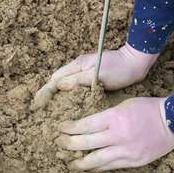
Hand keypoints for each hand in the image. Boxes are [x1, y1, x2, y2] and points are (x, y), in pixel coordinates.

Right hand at [32, 44, 158, 109]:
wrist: (136, 63)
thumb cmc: (119, 69)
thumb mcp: (98, 75)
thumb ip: (77, 80)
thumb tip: (58, 86)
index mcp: (77, 65)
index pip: (55, 79)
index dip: (45, 92)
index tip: (37, 104)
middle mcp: (77, 67)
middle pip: (56, 81)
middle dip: (47, 94)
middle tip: (39, 109)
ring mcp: (83, 72)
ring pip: (64, 84)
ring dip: (56, 95)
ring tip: (49, 109)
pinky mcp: (90, 77)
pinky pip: (74, 86)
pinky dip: (67, 95)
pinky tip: (67, 104)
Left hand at [56, 97, 173, 170]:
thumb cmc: (148, 108)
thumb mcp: (124, 105)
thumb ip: (105, 116)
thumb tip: (86, 125)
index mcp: (115, 118)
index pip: (84, 126)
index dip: (69, 129)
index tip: (60, 129)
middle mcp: (118, 136)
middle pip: (85, 143)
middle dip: (68, 145)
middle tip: (58, 144)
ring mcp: (126, 151)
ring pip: (96, 160)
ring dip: (80, 162)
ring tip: (70, 162)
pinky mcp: (134, 162)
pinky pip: (110, 166)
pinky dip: (98, 167)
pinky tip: (89, 167)